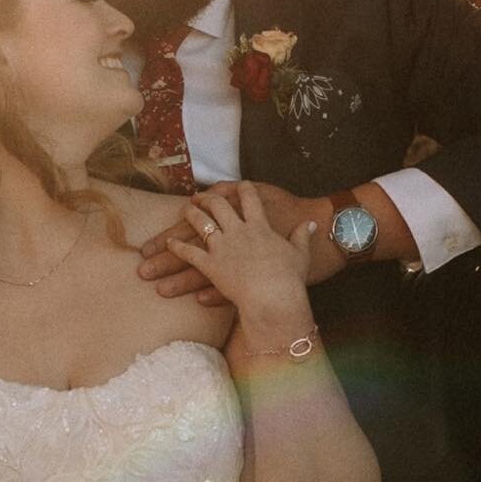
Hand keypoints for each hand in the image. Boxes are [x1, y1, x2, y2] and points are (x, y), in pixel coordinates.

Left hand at [160, 182, 313, 326]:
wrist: (276, 296)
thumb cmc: (292, 277)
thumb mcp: (302, 253)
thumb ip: (302, 236)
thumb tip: (310, 225)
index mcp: (261, 226)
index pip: (250, 199)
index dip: (243, 189)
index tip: (240, 185)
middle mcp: (239, 231)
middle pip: (218, 206)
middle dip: (207, 199)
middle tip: (198, 198)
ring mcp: (223, 248)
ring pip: (200, 224)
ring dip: (190, 216)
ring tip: (184, 212)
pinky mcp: (212, 266)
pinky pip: (190, 253)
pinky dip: (179, 248)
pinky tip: (169, 244)